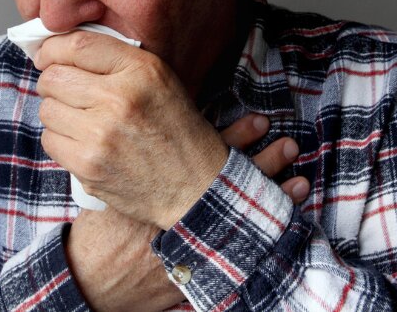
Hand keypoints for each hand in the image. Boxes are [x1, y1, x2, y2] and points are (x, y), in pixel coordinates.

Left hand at [36, 30, 229, 228]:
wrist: (194, 185)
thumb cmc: (174, 128)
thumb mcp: (159, 79)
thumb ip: (117, 60)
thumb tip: (61, 50)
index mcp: (140, 70)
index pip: (78, 45)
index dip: (53, 49)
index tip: (46, 56)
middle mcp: (119, 98)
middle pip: (54, 78)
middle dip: (53, 82)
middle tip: (66, 91)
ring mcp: (101, 133)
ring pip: (47, 109)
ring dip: (58, 113)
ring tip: (81, 120)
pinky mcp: (88, 164)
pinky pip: (50, 140)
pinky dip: (60, 140)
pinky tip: (83, 142)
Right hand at [64, 113, 308, 311]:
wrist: (95, 278)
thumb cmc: (102, 228)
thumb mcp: (113, 186)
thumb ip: (134, 158)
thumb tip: (153, 118)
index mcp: (166, 189)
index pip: (210, 156)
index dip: (237, 138)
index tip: (261, 121)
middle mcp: (187, 215)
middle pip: (235, 185)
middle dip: (265, 164)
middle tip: (289, 143)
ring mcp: (197, 243)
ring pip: (245, 217)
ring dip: (274, 197)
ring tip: (301, 180)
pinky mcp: (202, 266)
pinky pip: (243, 248)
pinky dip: (265, 233)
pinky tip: (286, 225)